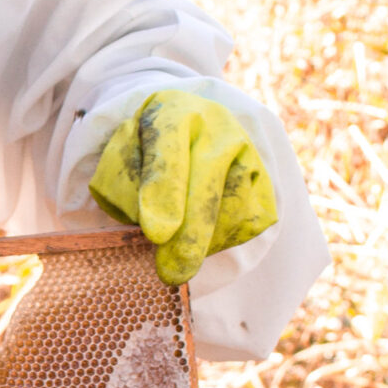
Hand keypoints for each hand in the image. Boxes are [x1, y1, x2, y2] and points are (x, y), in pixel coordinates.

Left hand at [90, 89, 276, 286]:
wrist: (195, 125)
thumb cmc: (149, 147)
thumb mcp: (123, 154)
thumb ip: (125, 183)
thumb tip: (155, 231)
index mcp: (173, 113)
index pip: (168, 154)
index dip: (164, 195)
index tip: (156, 234)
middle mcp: (218, 128)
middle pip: (208, 188)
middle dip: (190, 236)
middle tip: (172, 274)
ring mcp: (247, 153)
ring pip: (231, 211)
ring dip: (204, 243)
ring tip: (177, 251)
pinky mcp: (265, 179)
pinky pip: (250, 222)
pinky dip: (223, 241)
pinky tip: (202, 241)